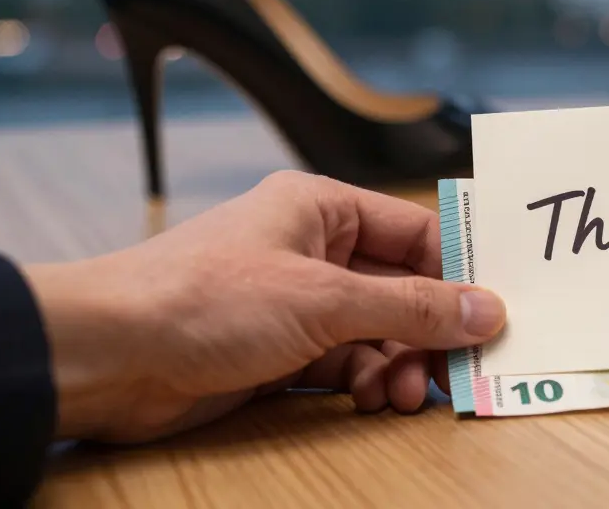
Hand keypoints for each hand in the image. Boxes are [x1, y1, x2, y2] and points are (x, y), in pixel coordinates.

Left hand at [22, 171, 505, 441]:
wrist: (108, 357)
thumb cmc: (204, 298)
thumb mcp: (324, 299)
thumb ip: (412, 308)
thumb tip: (487, 310)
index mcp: (322, 208)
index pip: (416, 232)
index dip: (460, 270)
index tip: (500, 307)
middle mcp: (313, 250)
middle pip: (402, 289)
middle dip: (431, 331)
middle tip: (461, 367)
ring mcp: (296, 304)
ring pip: (378, 332)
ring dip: (401, 364)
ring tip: (407, 394)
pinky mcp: (280, 351)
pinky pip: (347, 363)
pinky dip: (366, 382)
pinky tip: (370, 400)